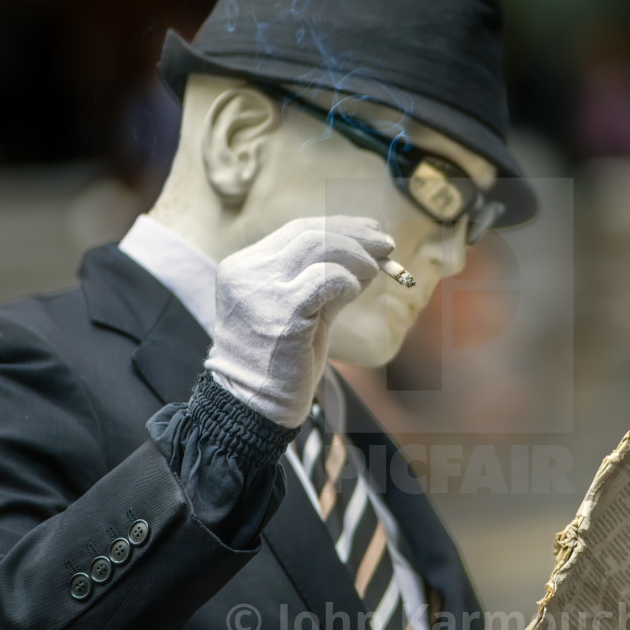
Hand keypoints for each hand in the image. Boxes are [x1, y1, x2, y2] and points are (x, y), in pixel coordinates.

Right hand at [204, 215, 394, 426]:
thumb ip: (327, 281)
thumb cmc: (281, 360)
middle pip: (308, 233)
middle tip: (386, 243)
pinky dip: (348, 279)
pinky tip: (356, 290)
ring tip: (379, 266)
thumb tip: (371, 254)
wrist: (255, 404)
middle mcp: (247, 273)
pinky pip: (325, 279)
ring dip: (357, 253)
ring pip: (317, 246)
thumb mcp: (302, 309)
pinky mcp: (283, 313)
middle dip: (354, 234)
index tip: (370, 230)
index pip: (297, 230)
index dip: (339, 226)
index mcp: (244, 267)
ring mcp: (262, 291)